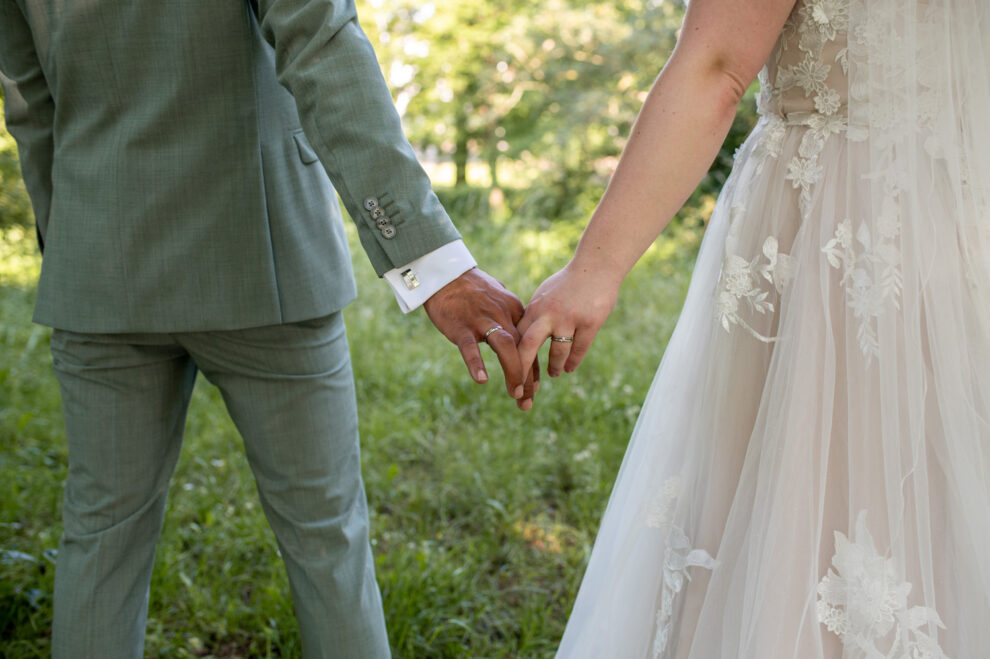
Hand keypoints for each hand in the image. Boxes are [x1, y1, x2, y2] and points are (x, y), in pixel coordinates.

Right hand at [423, 267, 538, 409]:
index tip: (534, 388)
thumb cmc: (471, 289)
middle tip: (527, 402)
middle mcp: (503, 315)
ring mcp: (482, 320)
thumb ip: (509, 316)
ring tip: (516, 394)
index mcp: (514, 311)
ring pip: (505, 347)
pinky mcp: (461, 326)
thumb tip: (517, 334)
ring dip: (514, 372)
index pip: (530, 344)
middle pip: (523, 348)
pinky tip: (482, 380)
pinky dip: (477, 363)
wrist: (445, 273)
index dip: (533, 368)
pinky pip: (470, 347)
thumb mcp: (498, 299)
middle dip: (528, 378)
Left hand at [517, 261, 619, 377]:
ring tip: (554, 374)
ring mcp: (569, 319)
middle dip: (520, 372)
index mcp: (534, 308)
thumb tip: (519, 336)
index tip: (507, 375)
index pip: (515, 338)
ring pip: (557, 353)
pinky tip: (569, 369)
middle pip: (527, 347)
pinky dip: (573, 362)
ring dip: (554, 367)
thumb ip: (533, 316)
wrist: (595, 266)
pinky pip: (579, 349)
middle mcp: (548, 314)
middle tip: (518, 392)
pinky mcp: (590, 322)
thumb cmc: (567, 283)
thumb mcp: (544, 296)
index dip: (509, 359)